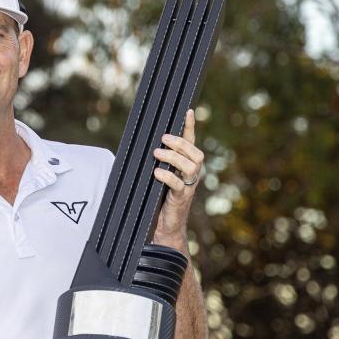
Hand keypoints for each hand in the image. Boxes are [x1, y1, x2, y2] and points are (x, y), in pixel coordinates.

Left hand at [151, 109, 203, 251]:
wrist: (165, 227)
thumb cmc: (159, 200)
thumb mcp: (158, 177)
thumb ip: (156, 162)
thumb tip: (143, 145)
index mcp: (187, 167)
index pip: (191, 143)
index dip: (191, 127)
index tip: (188, 111)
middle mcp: (191, 175)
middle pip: (195, 153)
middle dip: (181, 143)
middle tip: (163, 138)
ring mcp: (188, 187)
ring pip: (190, 166)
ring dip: (173, 157)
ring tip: (156, 153)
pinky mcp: (181, 199)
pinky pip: (178, 185)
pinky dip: (167, 176)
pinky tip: (156, 173)